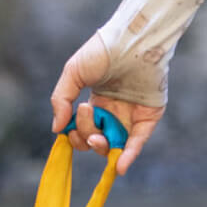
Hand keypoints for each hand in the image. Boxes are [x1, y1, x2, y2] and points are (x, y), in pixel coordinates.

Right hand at [50, 34, 165, 175]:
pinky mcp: (149, 115)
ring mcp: (132, 114)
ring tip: (96, 137)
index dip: (74, 134)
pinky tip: (118, 168)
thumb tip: (57, 130)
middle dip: (85, 136)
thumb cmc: (103, 50)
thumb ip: (61, 101)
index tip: (68, 127)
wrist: (133, 38)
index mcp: (98, 101)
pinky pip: (138, 141)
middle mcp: (115, 111)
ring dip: (101, 147)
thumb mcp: (72, 74)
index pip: (83, 129)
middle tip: (85, 113)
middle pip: (95, 138)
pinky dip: (128, 156)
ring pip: (113, 144)